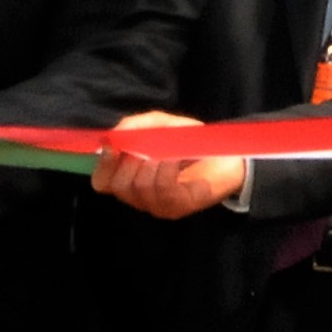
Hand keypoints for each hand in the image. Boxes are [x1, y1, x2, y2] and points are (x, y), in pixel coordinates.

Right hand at [91, 112, 246, 219]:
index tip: (113, 147)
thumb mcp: (161, 125)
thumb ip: (135, 125)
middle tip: (146, 147)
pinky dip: (168, 167)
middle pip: (119, 187)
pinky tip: (178, 156)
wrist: (229, 155)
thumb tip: (112, 135)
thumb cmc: (191, 141)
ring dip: (152, 162)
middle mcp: (140, 197)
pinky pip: (164, 189)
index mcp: (131, 178)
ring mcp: (159, 206)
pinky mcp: (179, 207)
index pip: (102, 183)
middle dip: (129, 162)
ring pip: (141, 187)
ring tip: (168, 150)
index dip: (103, 166)